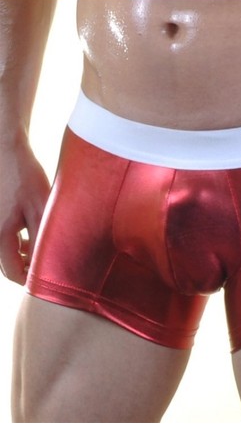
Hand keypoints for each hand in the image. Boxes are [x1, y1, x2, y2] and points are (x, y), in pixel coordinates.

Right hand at [0, 143, 50, 283]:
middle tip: (46, 250)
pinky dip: (13, 237)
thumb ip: (43, 239)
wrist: (3, 148)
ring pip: (3, 250)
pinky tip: (27, 225)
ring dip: (21, 250)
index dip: (32, 278)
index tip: (49, 271)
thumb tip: (47, 265)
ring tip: (37, 236)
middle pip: (6, 263)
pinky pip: (2, 237)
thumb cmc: (23, 175)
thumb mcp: (41, 208)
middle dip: (27, 262)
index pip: (13, 273)